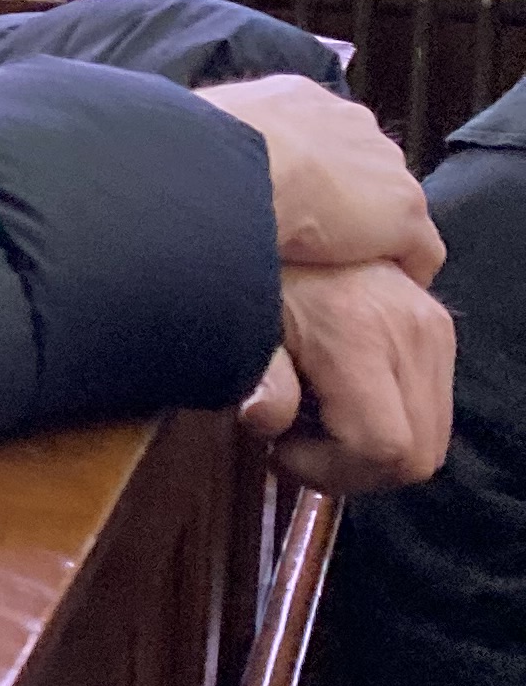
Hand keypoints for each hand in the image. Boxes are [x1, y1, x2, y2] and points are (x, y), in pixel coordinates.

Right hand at [198, 73, 443, 284]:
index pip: (320, 134)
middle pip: (365, 164)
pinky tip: (383, 291)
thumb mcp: (197, 134)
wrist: (235, 169)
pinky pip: (421, 249)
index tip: (293, 198)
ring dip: (374, 232)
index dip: (311, 170)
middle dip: (348, 197)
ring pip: (392, 205)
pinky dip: (407, 269)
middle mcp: (351, 122)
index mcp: (300, 98)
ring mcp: (385, 167)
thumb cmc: (201, 152)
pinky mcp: (404, 215)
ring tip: (348, 268)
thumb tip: (182, 160)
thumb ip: (208, 143)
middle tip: (318, 237)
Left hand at [236, 259, 454, 492]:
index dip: (332, 471)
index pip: (383, 447)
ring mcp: (435, 329)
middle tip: (301, 448)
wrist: (286, 213)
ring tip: (320, 424)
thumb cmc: (259, 276)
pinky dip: (396, 426)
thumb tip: (264, 420)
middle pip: (418, 455)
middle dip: (356, 472)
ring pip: (433, 440)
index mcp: (361, 336)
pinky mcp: (441, 328)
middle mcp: (413, 333)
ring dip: (377, 452)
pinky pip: (434, 409)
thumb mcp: (245, 328)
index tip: (282, 450)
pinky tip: (346, 404)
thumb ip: (259, 380)